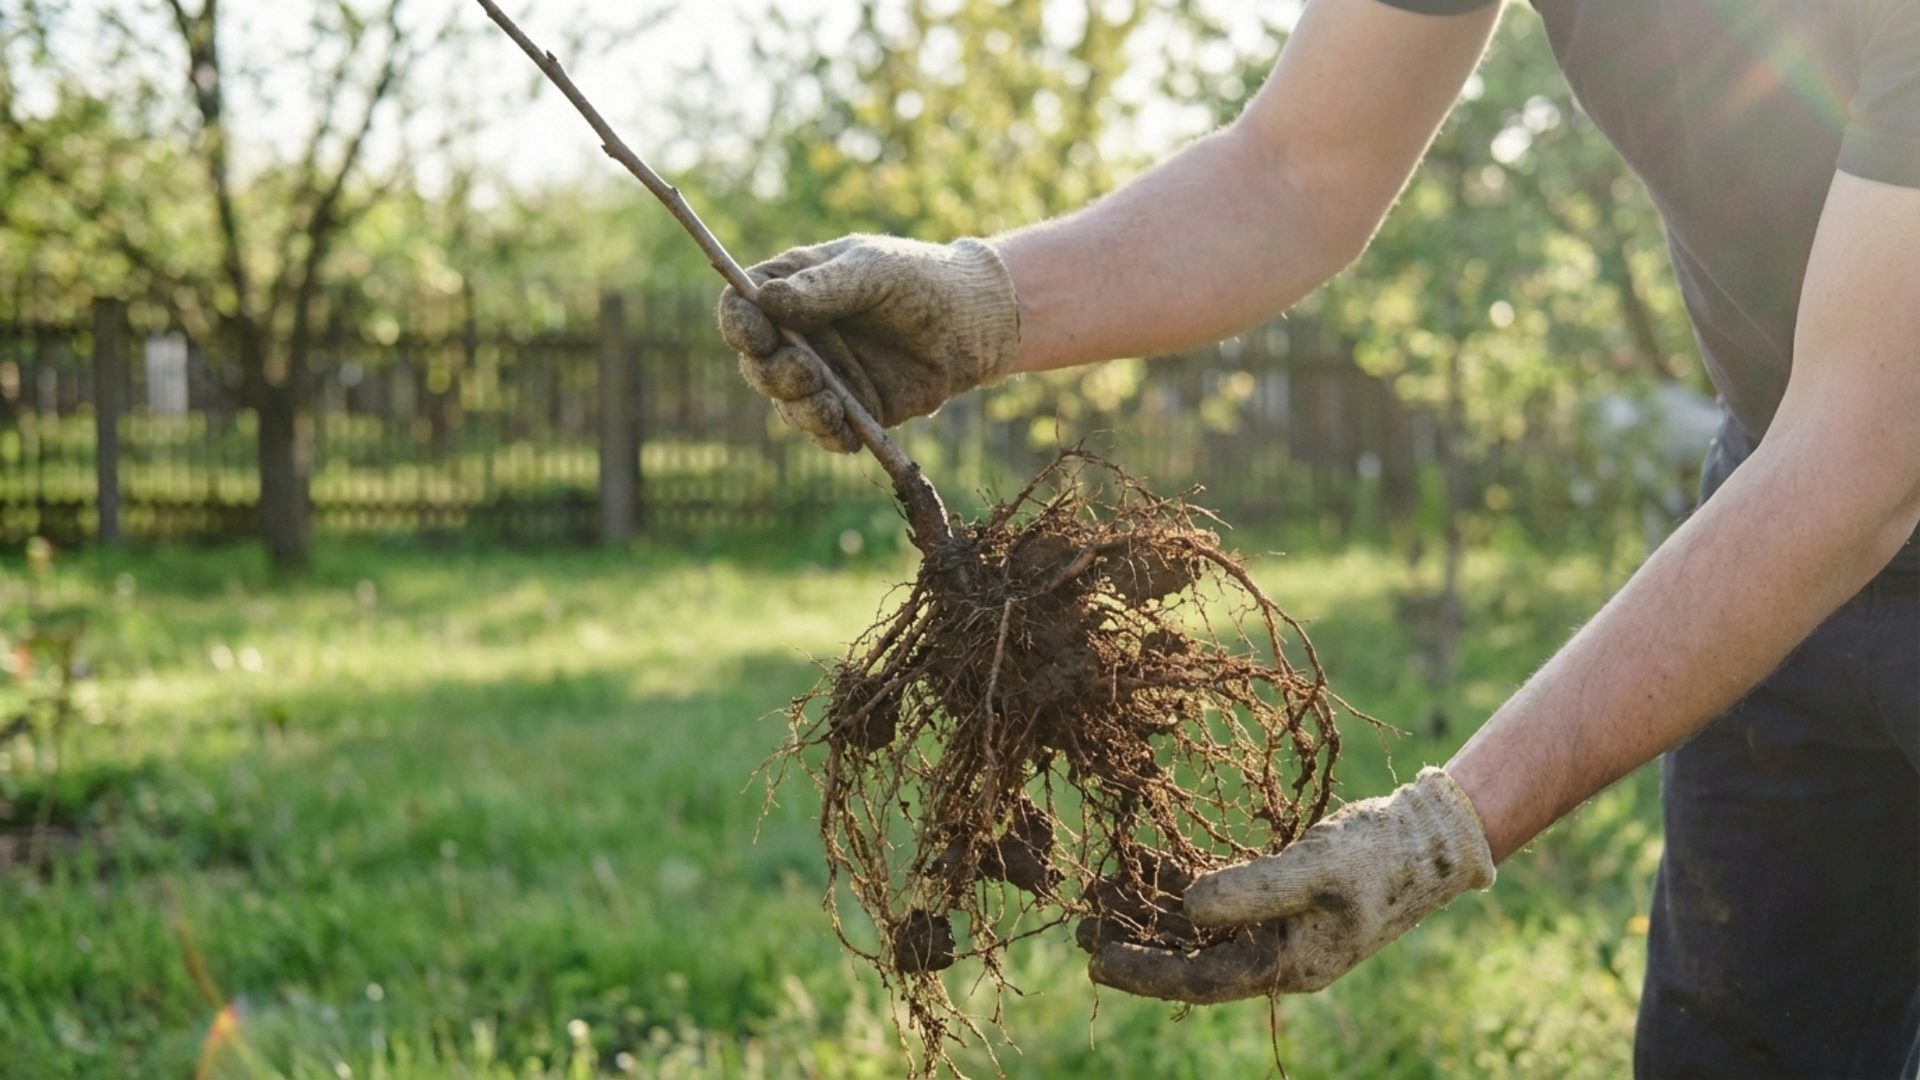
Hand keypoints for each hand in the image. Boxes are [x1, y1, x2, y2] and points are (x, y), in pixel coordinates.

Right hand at [716, 235, 1020, 452]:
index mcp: (791, 289)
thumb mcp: (872, 272)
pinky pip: (826, 431)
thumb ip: (822, 288)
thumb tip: (764, 300)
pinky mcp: (852, 408)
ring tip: (829, 405)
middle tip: (805, 372)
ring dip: (800, 409)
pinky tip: (847, 436)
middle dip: (773, 374)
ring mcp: (823, 375)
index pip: (741, 308)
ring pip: (787, 404)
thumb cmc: (920, 279)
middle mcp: (799, 336)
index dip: (739, 325)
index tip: (757, 336)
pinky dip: (830, 436)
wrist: (975, 321)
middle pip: (757, 363)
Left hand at [1084, 767, 1494, 1003]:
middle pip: (1192, 958)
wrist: (1433, 838)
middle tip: (1079, 924)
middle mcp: (1281, 955)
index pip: (1201, 979)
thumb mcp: (1314, 868)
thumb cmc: (1380, 853)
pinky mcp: (1285, 902)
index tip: (1093, 960)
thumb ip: (1251, 889)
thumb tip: (1184, 906)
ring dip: (1152, 911)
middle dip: (1136, 941)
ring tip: (1101, 889)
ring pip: (1202, 930)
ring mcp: (1283, 931)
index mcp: (1290, 963)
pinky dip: (1183, 885)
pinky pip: (1222, 902)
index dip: (1144, 972)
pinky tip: (1147, 864)